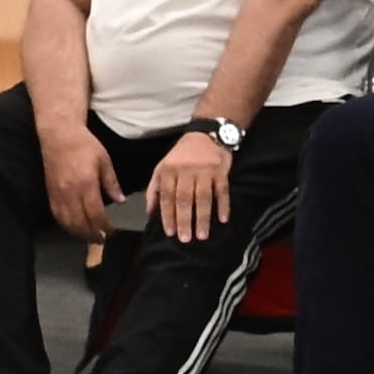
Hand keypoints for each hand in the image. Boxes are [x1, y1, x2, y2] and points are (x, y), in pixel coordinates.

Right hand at [40, 128, 118, 236]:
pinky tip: (74, 227)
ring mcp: (58, 194)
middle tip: (101, 239)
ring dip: (78, 233)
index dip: (104, 226)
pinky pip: (57, 215)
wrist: (59, 135)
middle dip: (92, 234)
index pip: (95, 213)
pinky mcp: (50, 193)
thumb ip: (112, 183)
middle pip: (80, 222)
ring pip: (67, 222)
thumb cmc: (85, 145)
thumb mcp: (105, 161)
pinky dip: (66, 225)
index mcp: (86, 184)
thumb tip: (120, 201)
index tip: (111, 231)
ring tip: (89, 236)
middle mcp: (70, 192)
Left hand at [145, 127, 232, 242]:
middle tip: (185, 239)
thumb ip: (154, 188)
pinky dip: (223, 205)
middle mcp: (185, 170)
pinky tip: (223, 219)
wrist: (206, 134)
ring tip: (202, 235)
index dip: (167, 215)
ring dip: (202, 218)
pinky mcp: (221, 171)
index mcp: (168, 170)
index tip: (170, 232)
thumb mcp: (162, 167)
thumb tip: (150, 212)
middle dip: (184, 220)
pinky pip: (222, 191)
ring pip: (203, 197)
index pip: (166, 196)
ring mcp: (204, 170)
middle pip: (184, 199)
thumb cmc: (182, 155)